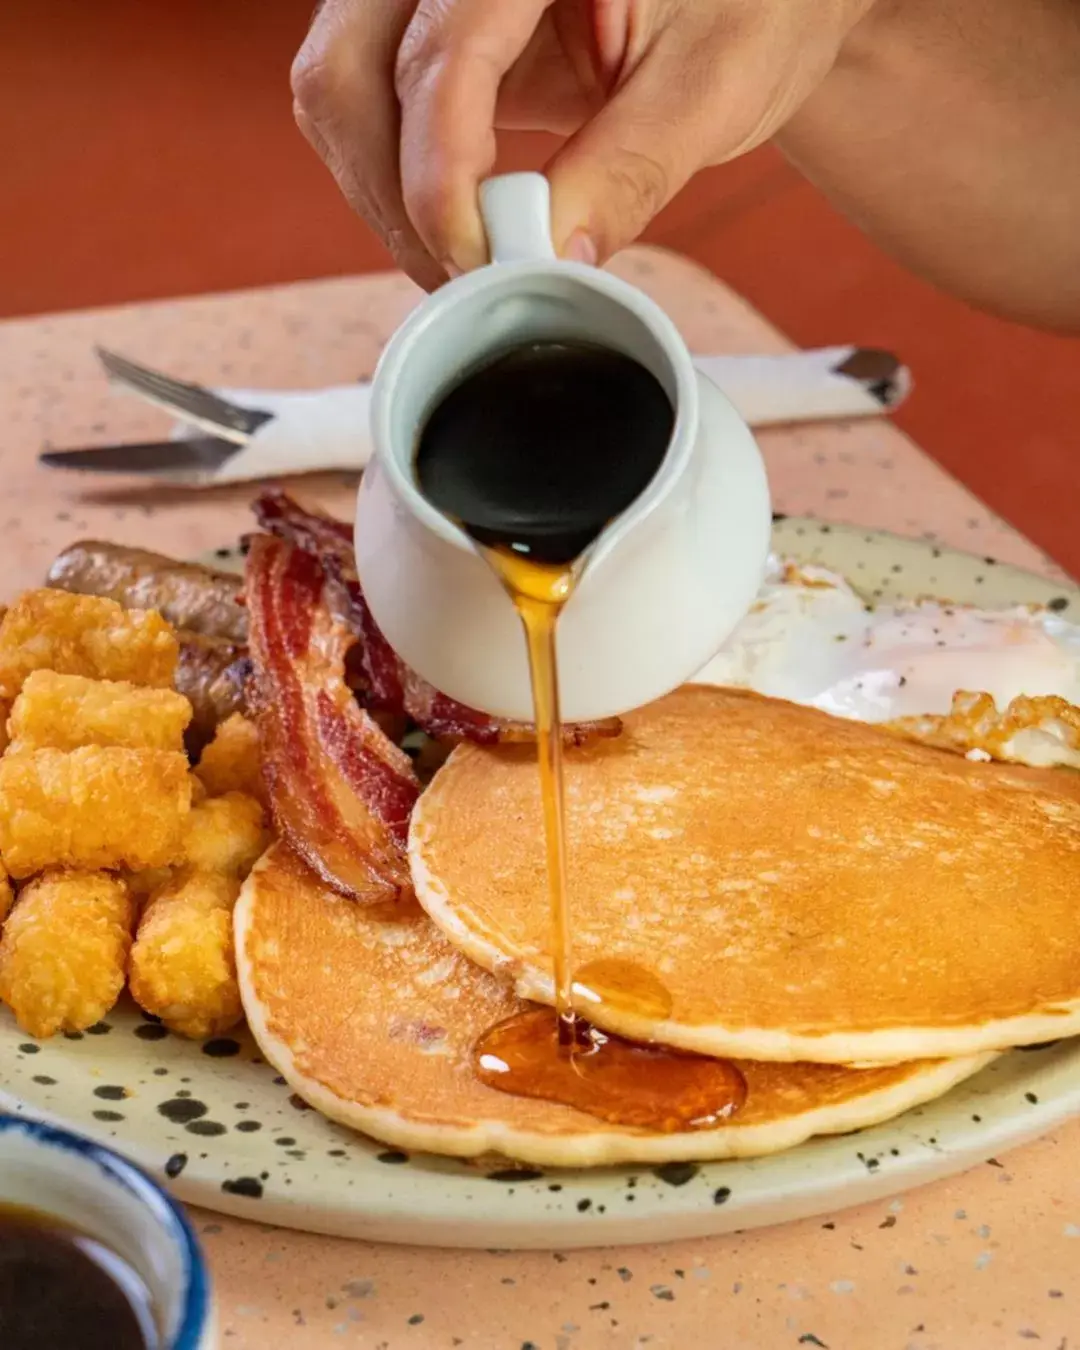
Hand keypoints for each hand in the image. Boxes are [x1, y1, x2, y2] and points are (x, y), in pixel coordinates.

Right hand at [292, 0, 873, 289]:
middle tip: (464, 279)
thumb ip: (628, 169)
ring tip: (466, 265)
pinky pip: (367, 109)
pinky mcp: (428, 33)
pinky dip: (396, 183)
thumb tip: (551, 255)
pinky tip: (456, 229)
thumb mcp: (711, 87)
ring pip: (340, 94)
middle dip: (394, 196)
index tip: (476, 263)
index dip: (441, 177)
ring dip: (385, 198)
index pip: (440, 55)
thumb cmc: (751, 6)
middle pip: (349, 70)